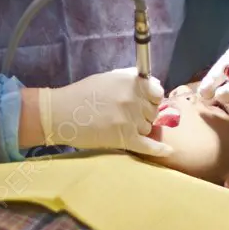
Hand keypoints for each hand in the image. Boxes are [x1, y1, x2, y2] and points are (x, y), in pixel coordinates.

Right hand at [38, 67, 172, 156]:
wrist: (60, 113)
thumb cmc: (81, 94)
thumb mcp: (107, 78)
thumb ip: (130, 78)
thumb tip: (152, 82)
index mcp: (130, 82)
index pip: (157, 92)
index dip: (152, 98)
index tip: (146, 101)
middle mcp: (133, 99)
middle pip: (153, 111)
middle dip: (144, 114)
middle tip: (128, 116)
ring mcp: (129, 120)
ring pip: (148, 127)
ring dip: (139, 128)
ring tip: (122, 127)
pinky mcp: (124, 139)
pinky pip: (148, 146)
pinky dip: (159, 150)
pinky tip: (168, 151)